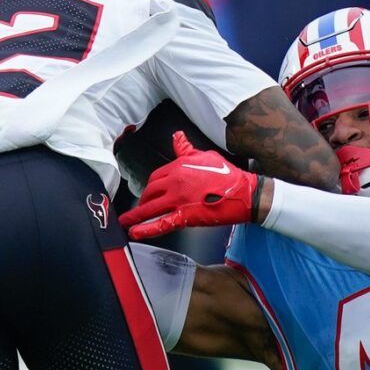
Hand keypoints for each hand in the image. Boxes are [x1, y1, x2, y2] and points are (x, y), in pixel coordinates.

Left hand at [120, 132, 263, 239]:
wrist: (244, 193)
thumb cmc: (228, 175)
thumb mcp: (205, 156)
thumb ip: (186, 149)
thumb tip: (176, 136)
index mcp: (178, 167)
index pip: (155, 177)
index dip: (150, 187)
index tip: (149, 193)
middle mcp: (175, 183)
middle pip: (149, 192)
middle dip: (143, 201)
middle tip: (140, 209)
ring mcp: (179, 200)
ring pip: (150, 208)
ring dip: (135, 217)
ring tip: (125, 223)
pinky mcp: (185, 217)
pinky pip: (161, 224)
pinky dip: (146, 230)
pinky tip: (136, 233)